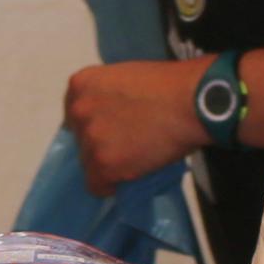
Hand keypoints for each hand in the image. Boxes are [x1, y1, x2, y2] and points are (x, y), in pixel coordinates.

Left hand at [66, 57, 205, 194]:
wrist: (190, 102)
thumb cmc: (169, 84)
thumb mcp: (127, 77)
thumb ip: (109, 95)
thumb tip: (112, 117)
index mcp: (81, 85)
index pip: (74, 115)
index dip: (94, 124)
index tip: (112, 128)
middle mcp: (78, 111)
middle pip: (80, 139)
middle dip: (100, 143)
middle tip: (128, 143)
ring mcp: (90, 139)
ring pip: (88, 163)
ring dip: (108, 164)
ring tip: (136, 159)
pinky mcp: (104, 165)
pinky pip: (97, 186)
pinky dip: (111, 186)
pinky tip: (131, 176)